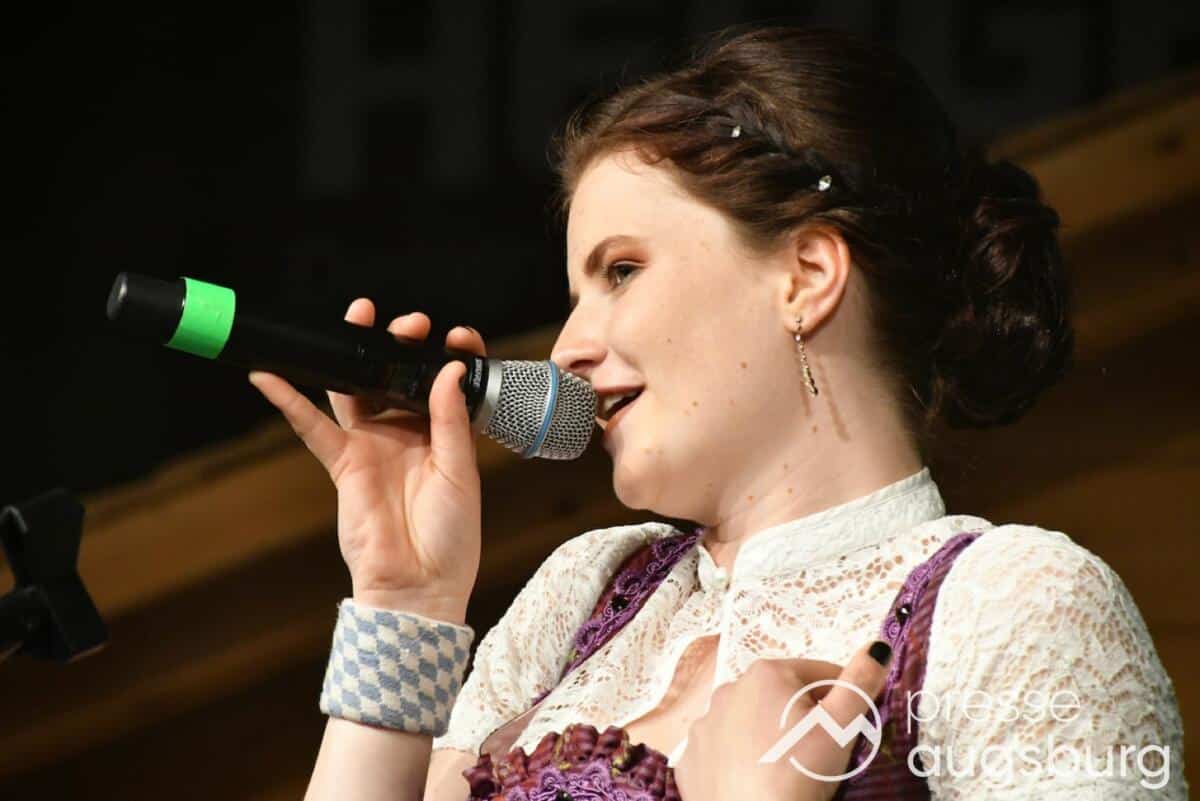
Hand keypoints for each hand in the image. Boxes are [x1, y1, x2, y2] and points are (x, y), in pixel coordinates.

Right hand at [248, 300, 483, 623]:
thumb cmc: (451, 538)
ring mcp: (373, 445)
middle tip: (410, 323)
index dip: (449, 356)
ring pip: (357, 389)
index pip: (445, 384)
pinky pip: (312, 426)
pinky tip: (269, 375)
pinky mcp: (343, 462)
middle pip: (397, 377)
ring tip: (358, 315)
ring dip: (354, 354)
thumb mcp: (462, 472)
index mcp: (444, 436)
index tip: (457, 335)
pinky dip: (288, 401)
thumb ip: (451, 420)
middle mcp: (407, 435)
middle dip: (401, 344)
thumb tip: (449, 370)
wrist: (419, 585)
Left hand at [673, 640, 891, 800]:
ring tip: (790, 770)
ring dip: (774, 736)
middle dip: (806, 718)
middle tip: (822, 753)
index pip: (820, 675)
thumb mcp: (840, 728)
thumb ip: (861, 683)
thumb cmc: (799, 771)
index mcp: (765, 674)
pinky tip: (759, 780)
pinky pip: (727, 750)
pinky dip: (744, 759)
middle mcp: (728, 690)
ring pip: (753, 722)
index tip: (852, 728)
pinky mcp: (692, 758)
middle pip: (784, 697)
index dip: (843, 699)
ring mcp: (705, 724)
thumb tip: (878, 646)